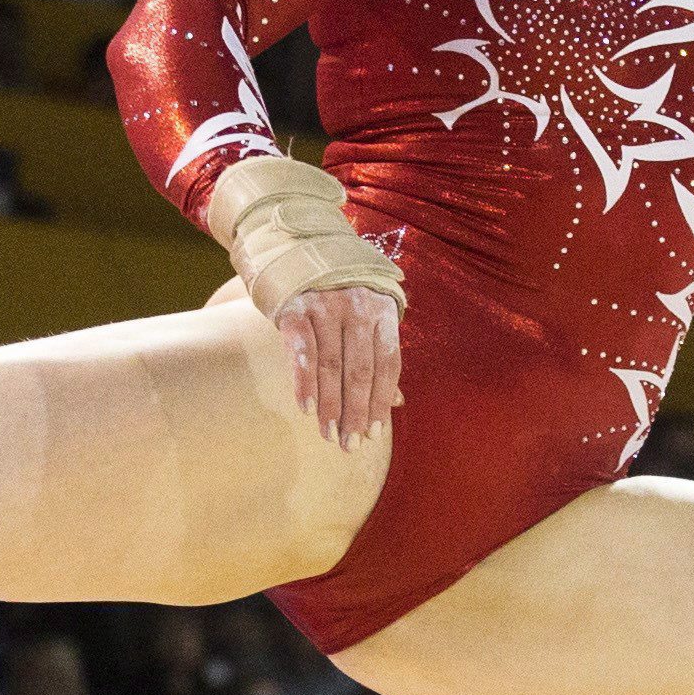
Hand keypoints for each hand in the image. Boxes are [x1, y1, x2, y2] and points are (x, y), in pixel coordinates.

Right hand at [275, 277, 403, 452]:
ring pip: (332, 366)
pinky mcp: (295, 307)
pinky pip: (302, 351)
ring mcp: (326, 305)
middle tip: (351, 445)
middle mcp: (358, 306)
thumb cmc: (338, 294)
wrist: (296, 249)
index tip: (374, 433)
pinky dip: (304, 382)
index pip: (388, 363)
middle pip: (360, 370)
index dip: (381, 401)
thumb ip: (379, 355)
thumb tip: (397, 402)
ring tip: (329, 436)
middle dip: (356, 412)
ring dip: (330, 406)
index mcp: (383, 310)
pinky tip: (306, 409)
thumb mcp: (366, 316)